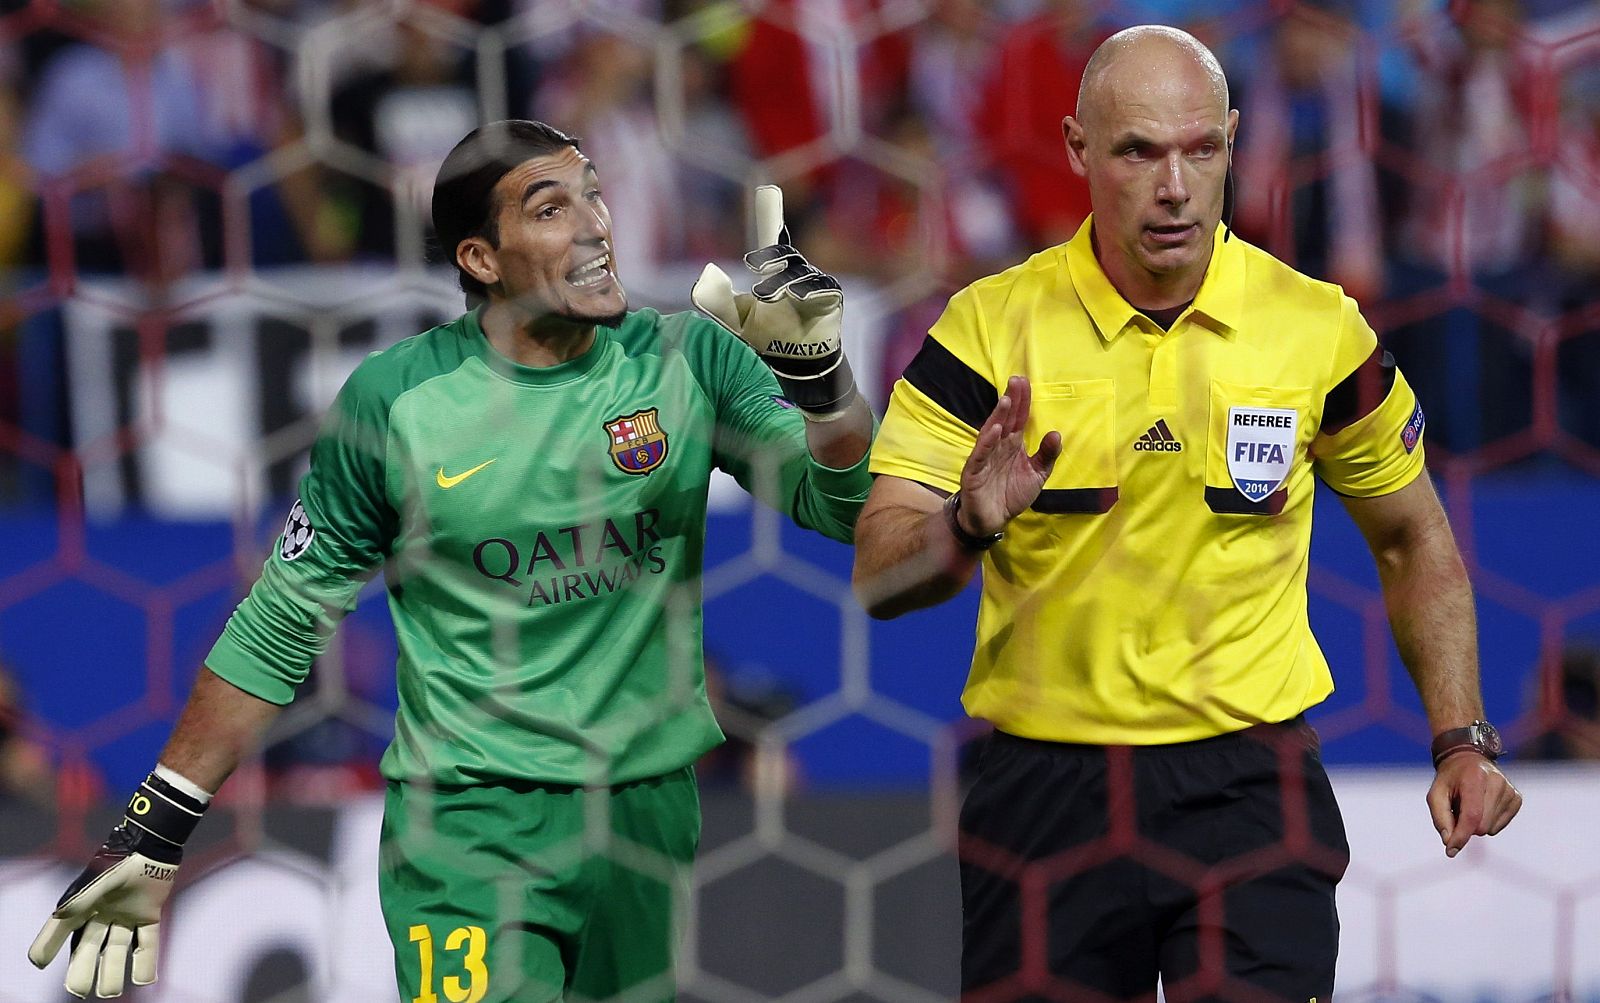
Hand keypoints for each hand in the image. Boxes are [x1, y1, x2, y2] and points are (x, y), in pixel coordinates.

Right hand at [28, 770, 206, 997]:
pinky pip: (147, 943)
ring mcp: (125, 917)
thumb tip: (59, 917)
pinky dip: (146, 962)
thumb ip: (80, 899)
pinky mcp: (148, 916)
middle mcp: (101, 915)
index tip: (39, 962)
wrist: (153, 844)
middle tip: (79, 991)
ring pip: (116, 950)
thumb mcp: (98, 881)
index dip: (48, 946)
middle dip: (83, 971)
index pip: (60, 930)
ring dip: (113, 972)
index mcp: (83, 905)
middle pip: (88, 949)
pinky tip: (145, 981)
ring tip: (110, 992)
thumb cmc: (121, 860)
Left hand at [690, 185, 855, 419]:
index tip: (767, 193)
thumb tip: (703, 280)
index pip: (773, 242)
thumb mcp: (738, 322)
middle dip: (772, 258)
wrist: (798, 370)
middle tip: (754, 268)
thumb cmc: (769, 340)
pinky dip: (812, 290)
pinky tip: (799, 296)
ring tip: (770, 295)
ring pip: (803, 274)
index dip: (771, 218)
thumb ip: (720, 303)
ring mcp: (816, 288)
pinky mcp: (831, 302)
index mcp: (776, 274)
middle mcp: (797, 276)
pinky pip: (825, 289)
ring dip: (786, 281)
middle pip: (786, 257)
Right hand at [957, 376, 1061, 536]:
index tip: (1026, 381)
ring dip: (998, 416)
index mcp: (1012, 444)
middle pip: (1005, 419)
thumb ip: (1046, 455)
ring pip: (991, 432)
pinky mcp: (974, 472)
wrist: (993, 520)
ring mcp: (985, 457)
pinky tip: (994, 430)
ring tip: (1007, 400)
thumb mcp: (1036, 475)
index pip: (1018, 418)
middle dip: (1011, 400)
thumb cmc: (1011, 494)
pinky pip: (981, 455)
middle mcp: (998, 446)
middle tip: (1016, 380)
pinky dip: (987, 442)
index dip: (1022, 401)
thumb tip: (1056, 433)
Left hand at [1427, 753, 1522, 857]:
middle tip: (1458, 810)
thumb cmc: (1450, 780)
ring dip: (1476, 823)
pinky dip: (1487, 822)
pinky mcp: (1516, 799)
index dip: (1461, 835)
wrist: (1468, 760)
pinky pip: (1499, 826)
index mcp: (1475, 778)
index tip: (1451, 851)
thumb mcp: (1435, 794)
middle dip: (1466, 826)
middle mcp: (1497, 782)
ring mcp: (1510, 790)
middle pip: (1481, 826)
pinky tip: (1483, 805)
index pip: (1472, 815)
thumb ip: (1440, 818)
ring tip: (1470, 804)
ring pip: (1490, 828)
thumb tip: (1450, 842)